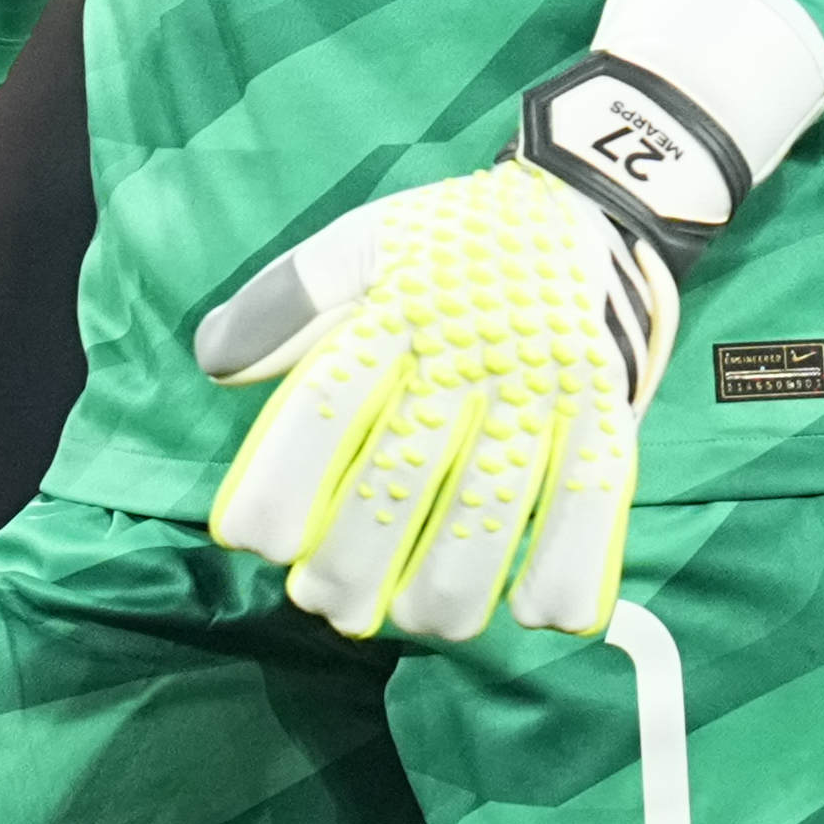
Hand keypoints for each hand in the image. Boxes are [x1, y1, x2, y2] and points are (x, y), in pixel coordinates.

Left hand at [197, 154, 678, 640]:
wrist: (588, 202)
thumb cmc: (456, 242)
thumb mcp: (367, 242)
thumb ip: (288, 300)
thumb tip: (215, 362)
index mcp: (397, 310)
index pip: (325, 405)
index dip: (281, 483)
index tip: (253, 540)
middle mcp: (467, 353)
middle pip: (402, 476)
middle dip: (353, 558)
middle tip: (323, 601)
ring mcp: (543, 385)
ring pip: (491, 507)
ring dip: (447, 585)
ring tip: (417, 621)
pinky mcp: (608, 408)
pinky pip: (594, 499)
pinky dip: (567, 566)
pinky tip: (535, 612)